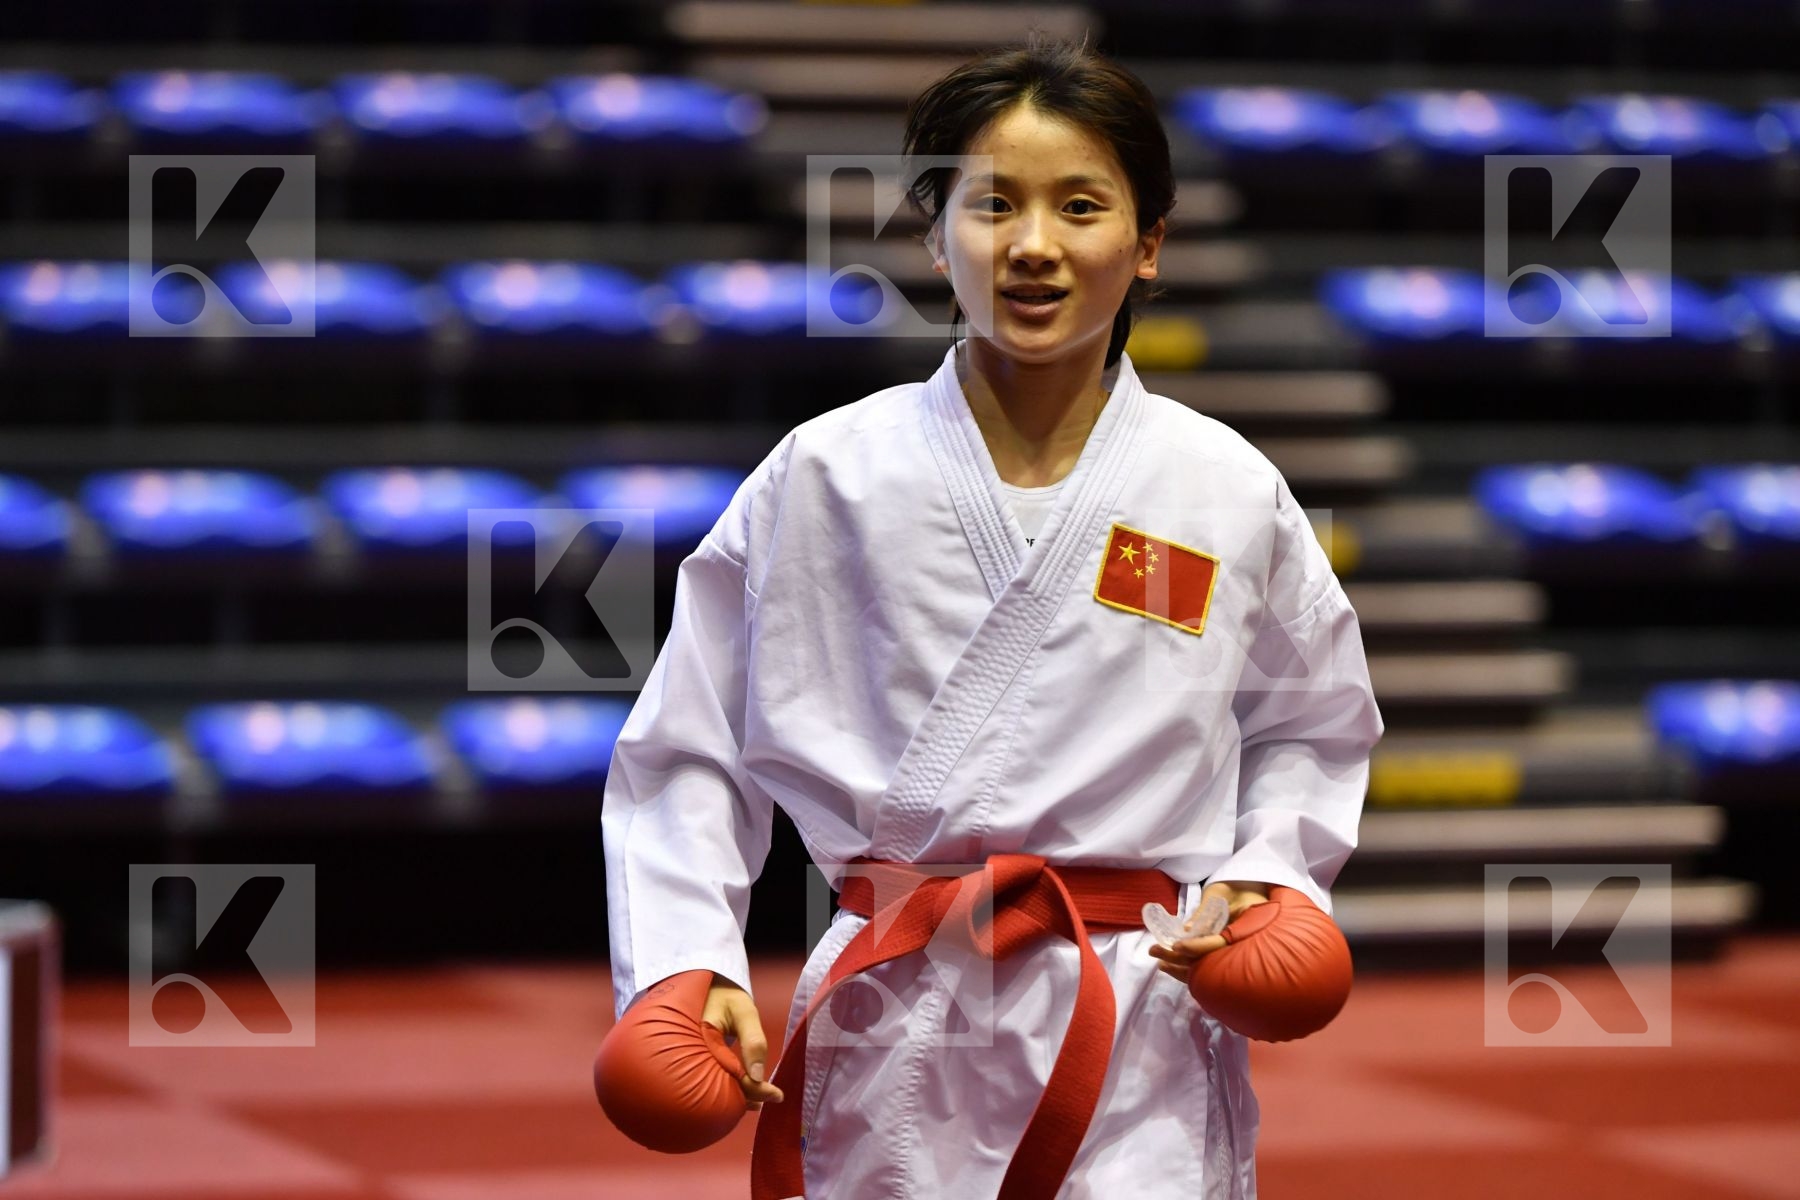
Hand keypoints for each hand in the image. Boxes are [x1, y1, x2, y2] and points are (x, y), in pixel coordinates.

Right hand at [701, 974, 784, 1108]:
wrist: (709, 988)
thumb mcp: (744, 1012)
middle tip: (773, 1097)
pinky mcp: (699, 1061)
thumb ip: (753, 1041)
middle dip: (747, 1097)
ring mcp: (694, 1060)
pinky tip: (746, 1088)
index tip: (777, 1095)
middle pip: (720, 1088)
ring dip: (739, 1095)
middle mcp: (694, 1057)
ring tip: (762, 1098)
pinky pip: (714, 1079)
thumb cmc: (726, 996)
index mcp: (702, 1045)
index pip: (731, 1077)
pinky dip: (731, 1086)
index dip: (755, 1089)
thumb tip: (758, 1077)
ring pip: (716, 1087)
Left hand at [1146, 880, 1271, 984]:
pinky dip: (1190, 967)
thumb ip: (1205, 913)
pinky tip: (1172, 965)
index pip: (1217, 944)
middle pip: (1208, 961)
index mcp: (1244, 929)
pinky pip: (1208, 966)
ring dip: (1182, 966)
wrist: (1252, 890)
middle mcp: (1240, 946)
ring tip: (1159, 961)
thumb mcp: (1220, 894)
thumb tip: (1185, 929)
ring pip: (1207, 968)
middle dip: (1180, 959)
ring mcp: (1234, 954)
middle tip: (1155, 951)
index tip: (1176, 946)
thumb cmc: (1237, 888)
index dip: (1196, 947)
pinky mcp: (1226, 956)